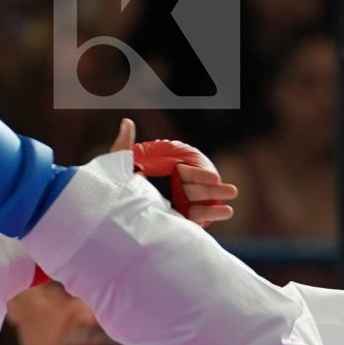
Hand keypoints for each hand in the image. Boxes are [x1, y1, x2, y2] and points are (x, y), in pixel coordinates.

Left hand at [110, 119, 237, 226]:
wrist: (111, 218)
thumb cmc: (112, 191)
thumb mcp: (117, 167)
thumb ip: (124, 147)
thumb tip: (126, 121)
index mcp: (163, 175)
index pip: (186, 173)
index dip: (200, 175)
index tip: (213, 177)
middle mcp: (171, 191)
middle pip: (197, 189)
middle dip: (215, 190)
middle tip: (232, 191)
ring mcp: (175, 207)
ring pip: (199, 204)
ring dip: (216, 204)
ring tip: (231, 207)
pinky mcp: (176, 223)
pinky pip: (195, 219)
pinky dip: (209, 217)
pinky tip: (225, 213)